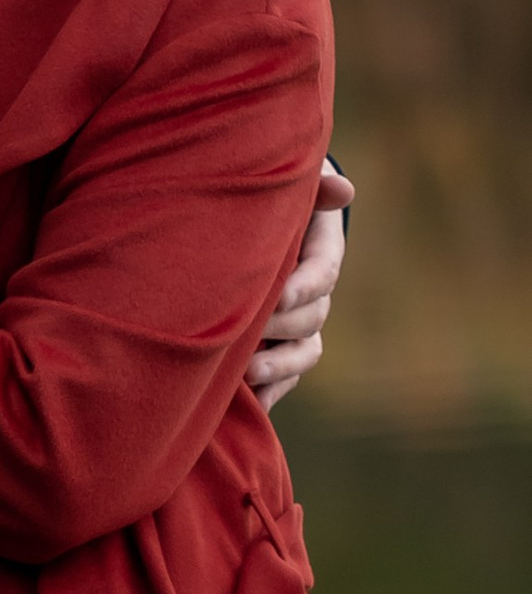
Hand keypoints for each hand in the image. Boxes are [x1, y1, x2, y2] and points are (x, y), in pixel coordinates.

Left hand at [247, 164, 352, 407]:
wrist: (249, 225)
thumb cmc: (268, 200)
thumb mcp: (290, 188)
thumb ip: (313, 188)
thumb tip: (343, 187)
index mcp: (320, 254)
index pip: (321, 273)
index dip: (304, 286)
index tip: (281, 295)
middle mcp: (314, 295)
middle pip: (311, 317)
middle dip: (283, 327)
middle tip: (253, 331)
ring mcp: (298, 325)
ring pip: (303, 352)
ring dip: (280, 366)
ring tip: (250, 373)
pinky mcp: (278, 347)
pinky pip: (284, 378)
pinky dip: (270, 393)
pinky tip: (251, 406)